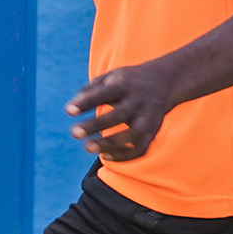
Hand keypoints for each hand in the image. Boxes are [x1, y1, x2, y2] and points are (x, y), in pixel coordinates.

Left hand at [69, 58, 183, 163]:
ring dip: (110, 144)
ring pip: (132, 135)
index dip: (87, 102)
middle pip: (119, 115)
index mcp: (125, 85)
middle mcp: (139, 101)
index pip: (105, 93)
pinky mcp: (153, 132)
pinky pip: (141, 149)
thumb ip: (89, 91)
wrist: (164, 82)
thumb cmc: (128, 81)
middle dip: (96, 125)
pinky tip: (105, 156)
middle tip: (74, 133)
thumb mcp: (110, 77)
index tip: (68, 111)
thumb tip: (70, 109)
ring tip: (87, 147)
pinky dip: (124, 156)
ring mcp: (148, 118)